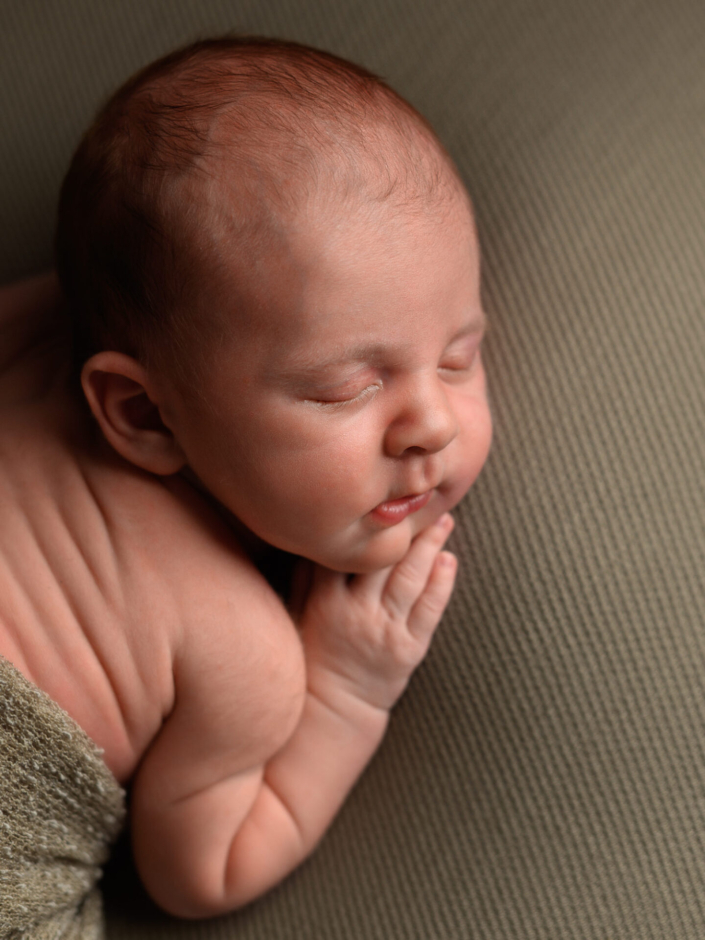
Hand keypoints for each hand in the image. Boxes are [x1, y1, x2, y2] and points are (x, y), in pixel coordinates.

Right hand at [298, 514, 456, 711]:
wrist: (333, 709)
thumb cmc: (313, 655)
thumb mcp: (298, 613)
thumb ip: (307, 575)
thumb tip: (321, 534)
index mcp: (325, 601)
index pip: (348, 553)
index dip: (367, 525)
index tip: (380, 499)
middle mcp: (356, 613)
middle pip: (385, 560)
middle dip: (406, 528)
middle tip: (424, 498)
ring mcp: (385, 631)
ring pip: (411, 579)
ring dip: (431, 546)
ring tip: (445, 520)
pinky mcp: (409, 649)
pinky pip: (429, 610)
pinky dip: (442, 583)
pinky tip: (450, 559)